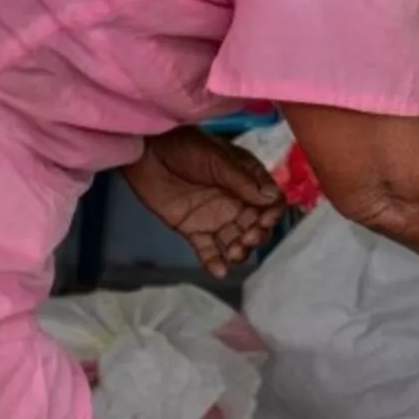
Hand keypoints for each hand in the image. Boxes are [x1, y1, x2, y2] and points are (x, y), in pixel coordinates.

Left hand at [123, 128, 284, 278]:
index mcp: (247, 181)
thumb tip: (272, 199)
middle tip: (248, 237)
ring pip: (236, 241)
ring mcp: (215, 218)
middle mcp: (235, 202)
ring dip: (240, 251)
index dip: (272, 213)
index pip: (270, 201)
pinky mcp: (193, 230)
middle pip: (256, 225)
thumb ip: (242, 180)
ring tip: (233, 253)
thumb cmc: (186, 147)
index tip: (265, 219)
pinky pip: (208, 250)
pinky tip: (219, 271)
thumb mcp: (217, 159)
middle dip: (257, 235)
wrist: (146, 153)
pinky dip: (214, 262)